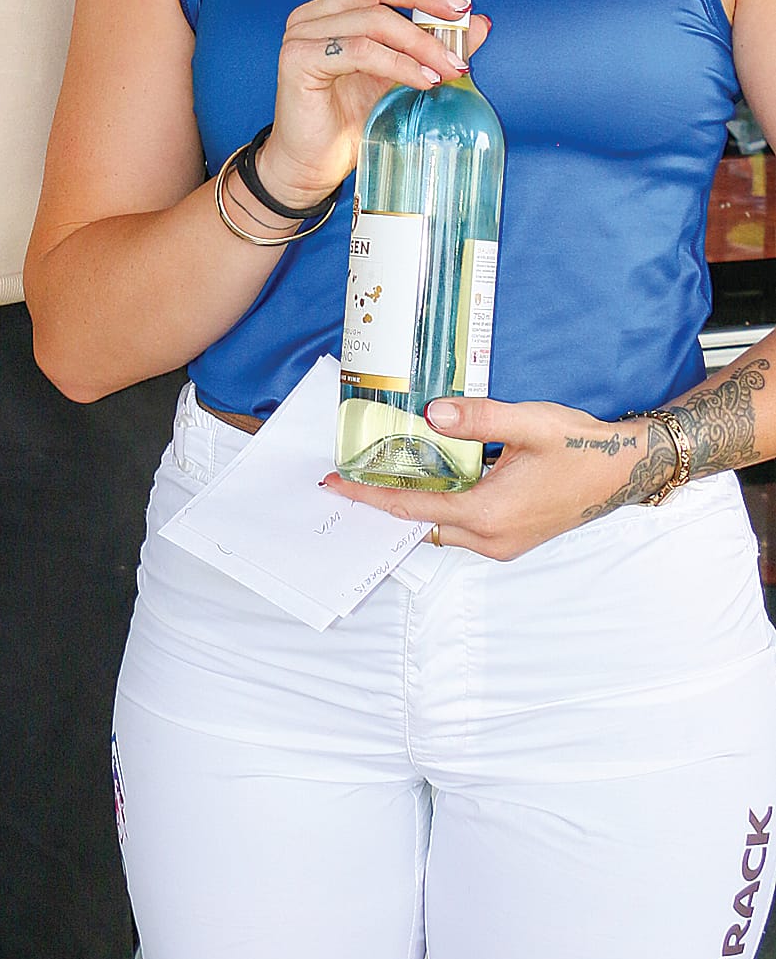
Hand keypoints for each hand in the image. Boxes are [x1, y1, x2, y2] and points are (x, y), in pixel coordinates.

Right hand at [251, 0, 490, 212]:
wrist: (311, 165)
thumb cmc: (352, 120)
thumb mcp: (405, 78)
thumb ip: (435, 48)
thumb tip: (479, 23)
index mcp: (343, 8)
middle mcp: (319, 10)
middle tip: (463, 8)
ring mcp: (303, 31)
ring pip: (373, 17)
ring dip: (421, 41)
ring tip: (450, 68)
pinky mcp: (298, 58)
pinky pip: (358, 50)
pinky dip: (398, 64)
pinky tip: (422, 80)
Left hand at [326, 397, 672, 558]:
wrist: (624, 471)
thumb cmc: (581, 446)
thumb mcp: (530, 423)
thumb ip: (478, 418)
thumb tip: (430, 414)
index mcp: (490, 514)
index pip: (413, 508)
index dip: (369, 497)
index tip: (335, 485)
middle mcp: (493, 539)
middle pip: (422, 525)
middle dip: (384, 504)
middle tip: (350, 477)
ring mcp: (503, 544)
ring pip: (441, 529)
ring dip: (413, 508)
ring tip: (380, 478)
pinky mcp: (512, 539)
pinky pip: (461, 529)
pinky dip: (438, 509)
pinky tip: (427, 484)